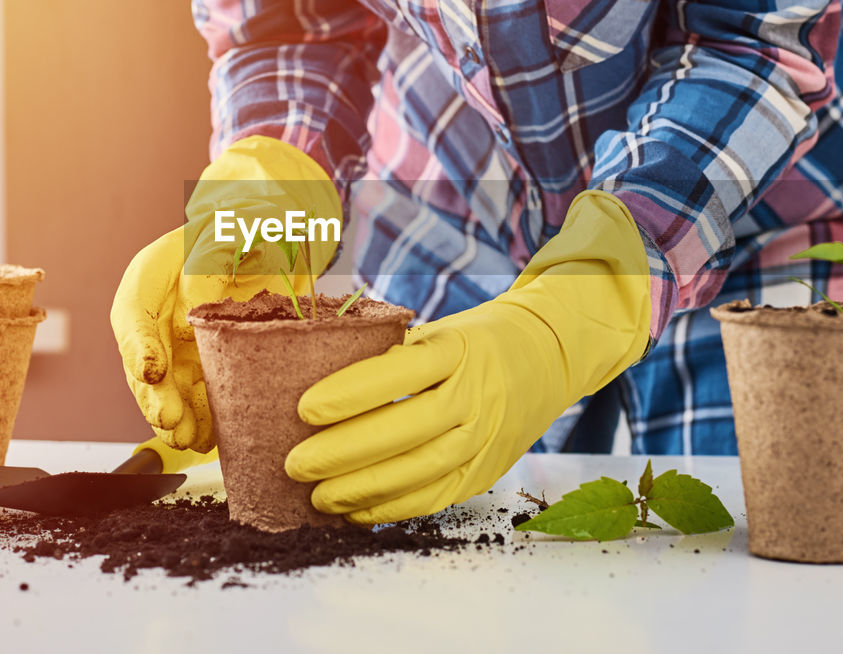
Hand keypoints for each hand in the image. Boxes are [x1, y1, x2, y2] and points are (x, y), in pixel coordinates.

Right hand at [111, 136, 339, 451]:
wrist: (275, 236)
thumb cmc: (250, 222)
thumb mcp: (237, 223)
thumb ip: (218, 252)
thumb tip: (199, 296)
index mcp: (152, 275)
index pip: (133, 313)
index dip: (139, 345)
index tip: (153, 370)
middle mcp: (158, 313)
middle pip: (143, 360)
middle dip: (154, 395)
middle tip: (170, 419)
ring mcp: (179, 341)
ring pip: (166, 387)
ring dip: (173, 416)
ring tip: (187, 438)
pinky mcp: (205, 361)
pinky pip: (195, 396)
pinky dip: (201, 419)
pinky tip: (211, 438)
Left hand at [284, 190, 651, 523]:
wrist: (546, 357)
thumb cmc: (473, 343)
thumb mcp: (438, 332)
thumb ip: (391, 356)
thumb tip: (316, 380)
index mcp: (457, 349)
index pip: (399, 373)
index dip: (350, 393)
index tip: (304, 408)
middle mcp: (476, 394)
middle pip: (406, 430)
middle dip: (344, 452)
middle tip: (296, 463)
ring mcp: (485, 436)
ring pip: (420, 470)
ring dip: (363, 488)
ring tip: (317, 496)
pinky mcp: (487, 471)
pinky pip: (436, 497)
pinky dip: (393, 508)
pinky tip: (355, 511)